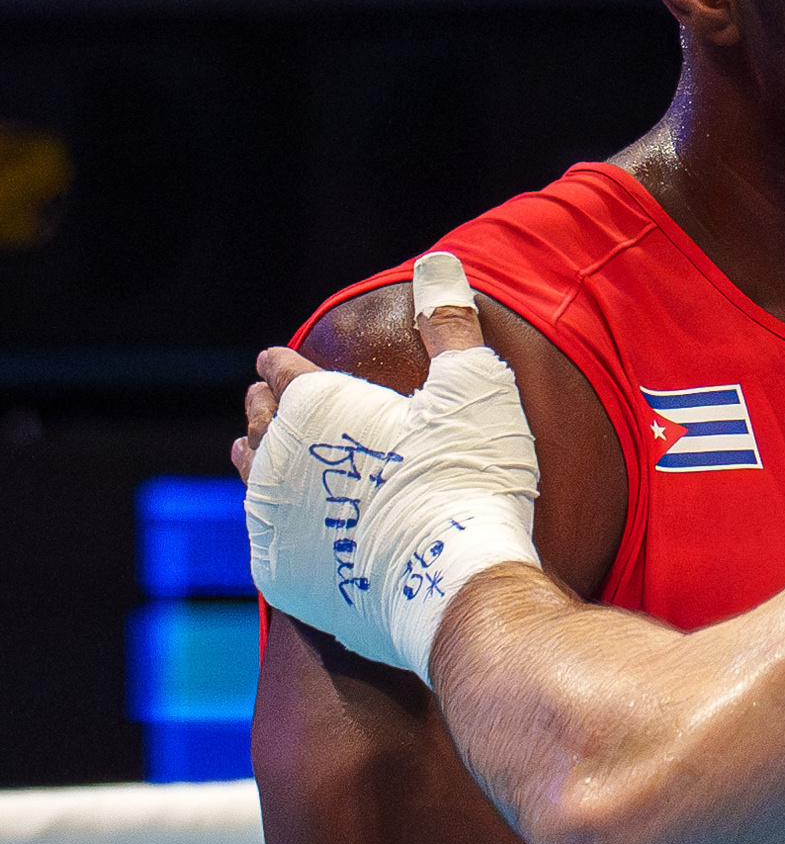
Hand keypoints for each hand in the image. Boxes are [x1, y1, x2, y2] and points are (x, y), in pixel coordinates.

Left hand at [241, 252, 540, 676]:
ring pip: (251, 478)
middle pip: (259, 421)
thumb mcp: (474, 384)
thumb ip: (450, 320)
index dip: (283, 361)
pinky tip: (288, 525)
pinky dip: (275, 524)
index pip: (284, 370)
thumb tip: (437, 261)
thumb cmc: (467, 475)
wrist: (452, 582)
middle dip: (264, 407)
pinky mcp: (282, 575)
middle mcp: (277, 457)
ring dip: (256, 460)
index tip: (275, 359)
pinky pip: (267, 539)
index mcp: (314, 404)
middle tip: (265, 401)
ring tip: (254, 452)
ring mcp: (274, 520)